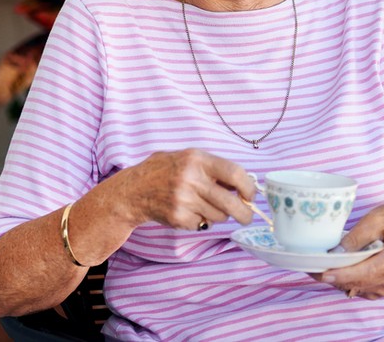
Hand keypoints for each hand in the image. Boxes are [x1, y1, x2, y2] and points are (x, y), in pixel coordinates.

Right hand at [118, 148, 255, 230]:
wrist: (133, 189)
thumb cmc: (164, 171)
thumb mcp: (187, 158)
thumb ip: (212, 168)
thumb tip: (243, 185)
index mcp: (196, 159)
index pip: (235, 173)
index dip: (249, 187)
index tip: (250, 196)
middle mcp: (190, 178)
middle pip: (231, 203)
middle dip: (244, 213)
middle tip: (247, 216)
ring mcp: (184, 200)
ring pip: (219, 216)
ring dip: (218, 215)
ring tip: (202, 205)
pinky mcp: (178, 217)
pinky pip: (203, 224)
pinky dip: (200, 221)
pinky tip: (187, 211)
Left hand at [311, 204, 383, 298]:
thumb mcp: (375, 220)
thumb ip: (356, 237)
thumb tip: (336, 252)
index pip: (366, 271)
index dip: (343, 275)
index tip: (324, 274)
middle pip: (357, 282)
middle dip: (332, 277)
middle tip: (309, 267)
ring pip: (355, 287)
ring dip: (335, 280)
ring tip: (316, 267)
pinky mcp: (380, 288)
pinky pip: (357, 289)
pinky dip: (343, 282)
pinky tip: (332, 271)